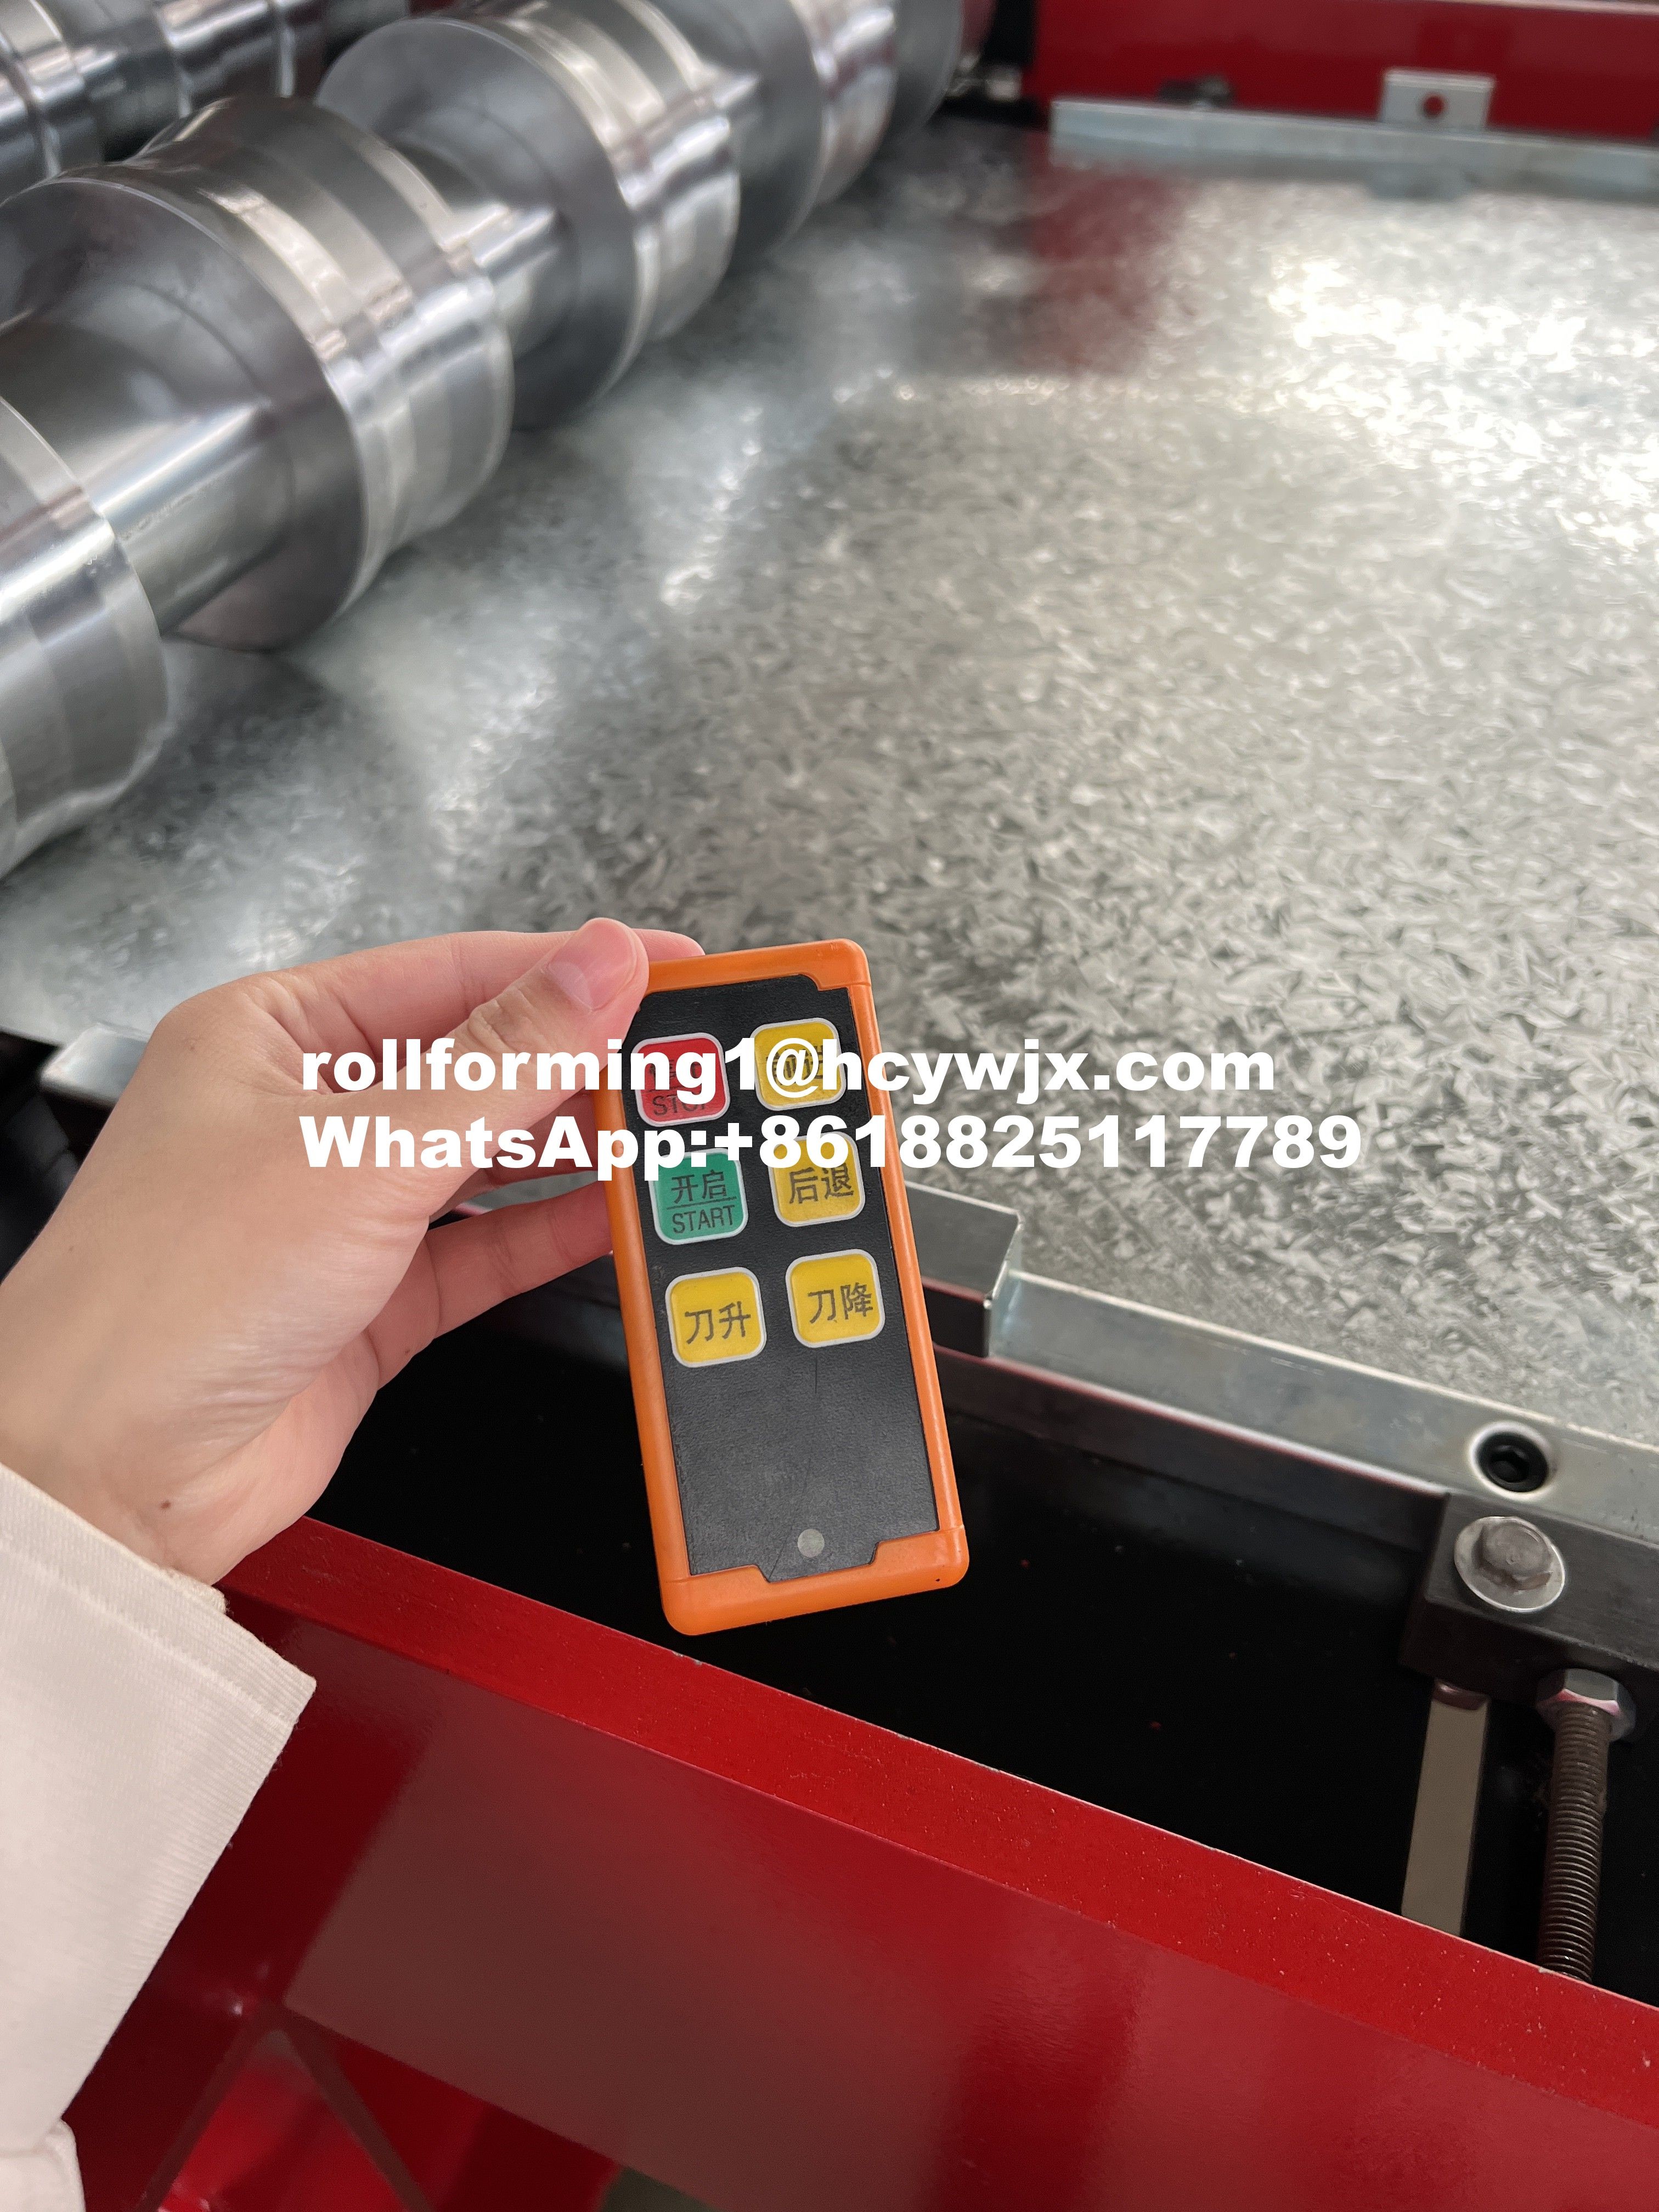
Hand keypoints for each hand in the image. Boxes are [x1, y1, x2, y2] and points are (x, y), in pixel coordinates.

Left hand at [0, 920, 697, 1582]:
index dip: (572, 968)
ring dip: (582, 1147)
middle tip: (693, 1059)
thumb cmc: (166, 1297)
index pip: (455, 973)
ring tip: (676, 1128)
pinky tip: (619, 1212)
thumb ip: (501, 1060)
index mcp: (276, 1035)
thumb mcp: (361, 1149)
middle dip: (589, 1062)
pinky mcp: (372, 1299)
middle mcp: (308, 1113)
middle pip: (481, 1062)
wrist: (108, 1476)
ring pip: (492, 1157)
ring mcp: (341, 1209)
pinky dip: (555, 1231)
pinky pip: (486, 1247)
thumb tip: (600, 966)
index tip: (670, 967)